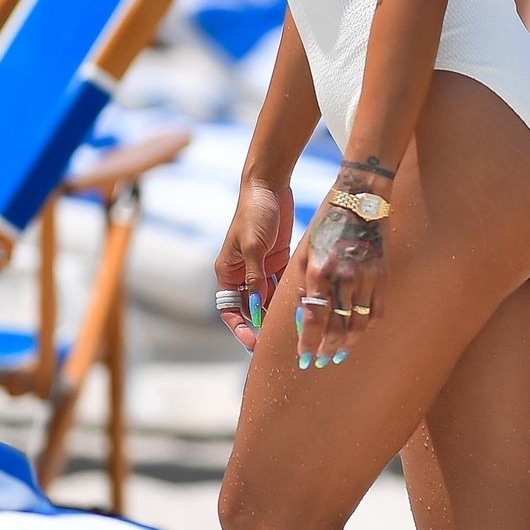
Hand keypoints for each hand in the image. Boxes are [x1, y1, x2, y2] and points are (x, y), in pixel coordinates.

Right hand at [215, 178, 294, 350]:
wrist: (269, 185)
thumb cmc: (255, 213)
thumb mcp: (253, 246)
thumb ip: (255, 277)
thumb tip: (257, 308)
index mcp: (226, 272)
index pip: (229, 309)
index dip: (240, 328)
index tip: (253, 342)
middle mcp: (241, 273)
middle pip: (250, 308)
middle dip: (262, 326)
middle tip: (279, 344)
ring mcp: (260, 268)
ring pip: (269, 299)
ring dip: (278, 313)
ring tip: (294, 330)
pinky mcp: (278, 261)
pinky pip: (283, 285)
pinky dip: (290, 296)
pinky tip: (303, 308)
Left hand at [296, 198, 387, 369]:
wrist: (360, 201)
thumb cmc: (327, 225)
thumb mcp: (306, 251)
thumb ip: (305, 284)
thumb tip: (305, 315)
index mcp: (319, 270)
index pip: (314, 318)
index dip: (309, 343)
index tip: (304, 359)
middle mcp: (344, 276)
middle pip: (337, 326)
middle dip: (327, 348)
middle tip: (320, 361)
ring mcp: (366, 277)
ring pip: (359, 323)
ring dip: (347, 342)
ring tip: (338, 353)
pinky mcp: (382, 275)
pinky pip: (376, 310)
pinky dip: (366, 326)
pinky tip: (357, 332)